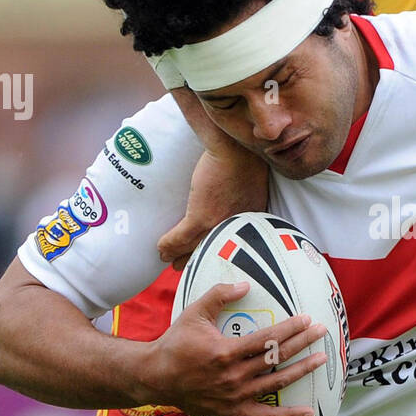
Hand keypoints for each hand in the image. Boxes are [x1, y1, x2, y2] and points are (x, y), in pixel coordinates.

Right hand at [139, 280, 326, 415]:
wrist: (156, 377)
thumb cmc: (176, 342)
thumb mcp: (194, 313)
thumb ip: (219, 295)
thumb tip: (245, 284)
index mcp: (225, 352)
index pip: (267, 339)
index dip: (290, 329)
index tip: (307, 319)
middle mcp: (233, 376)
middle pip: (276, 358)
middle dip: (302, 343)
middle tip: (322, 332)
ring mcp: (234, 396)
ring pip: (276, 383)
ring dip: (301, 371)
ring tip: (321, 359)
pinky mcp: (233, 411)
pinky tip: (308, 412)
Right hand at [158, 147, 269, 268]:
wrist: (239, 149)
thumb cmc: (248, 161)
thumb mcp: (254, 190)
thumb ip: (245, 203)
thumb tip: (237, 201)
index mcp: (250, 224)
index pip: (230, 245)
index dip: (215, 252)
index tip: (206, 257)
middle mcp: (236, 230)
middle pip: (210, 251)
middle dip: (194, 260)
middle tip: (181, 266)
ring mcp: (218, 224)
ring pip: (192, 247)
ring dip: (176, 254)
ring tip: (165, 257)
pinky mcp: (201, 216)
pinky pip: (180, 238)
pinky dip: (168, 244)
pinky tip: (160, 247)